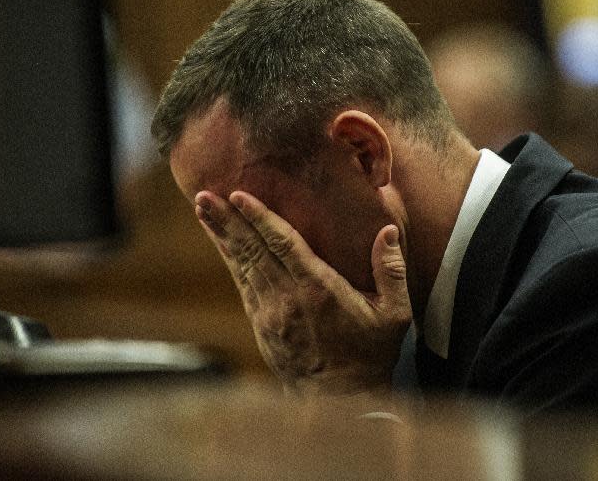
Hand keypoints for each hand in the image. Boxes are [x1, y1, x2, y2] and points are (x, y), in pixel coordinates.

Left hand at [194, 190, 411, 398]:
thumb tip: (387, 231)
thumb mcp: (394, 314)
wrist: (341, 401)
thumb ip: (391, 270)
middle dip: (227, 220)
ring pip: (242, 265)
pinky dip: (230, 259)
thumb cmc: (370, 354)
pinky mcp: (262, 325)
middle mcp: (288, 298)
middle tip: (203, 195)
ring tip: (203, 209)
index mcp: (319, 290)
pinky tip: (220, 242)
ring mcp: (270, 314)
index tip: (239, 195)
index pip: (283, 245)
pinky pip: (242, 284)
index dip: (259, 218)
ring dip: (222, 236)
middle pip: (252, 251)